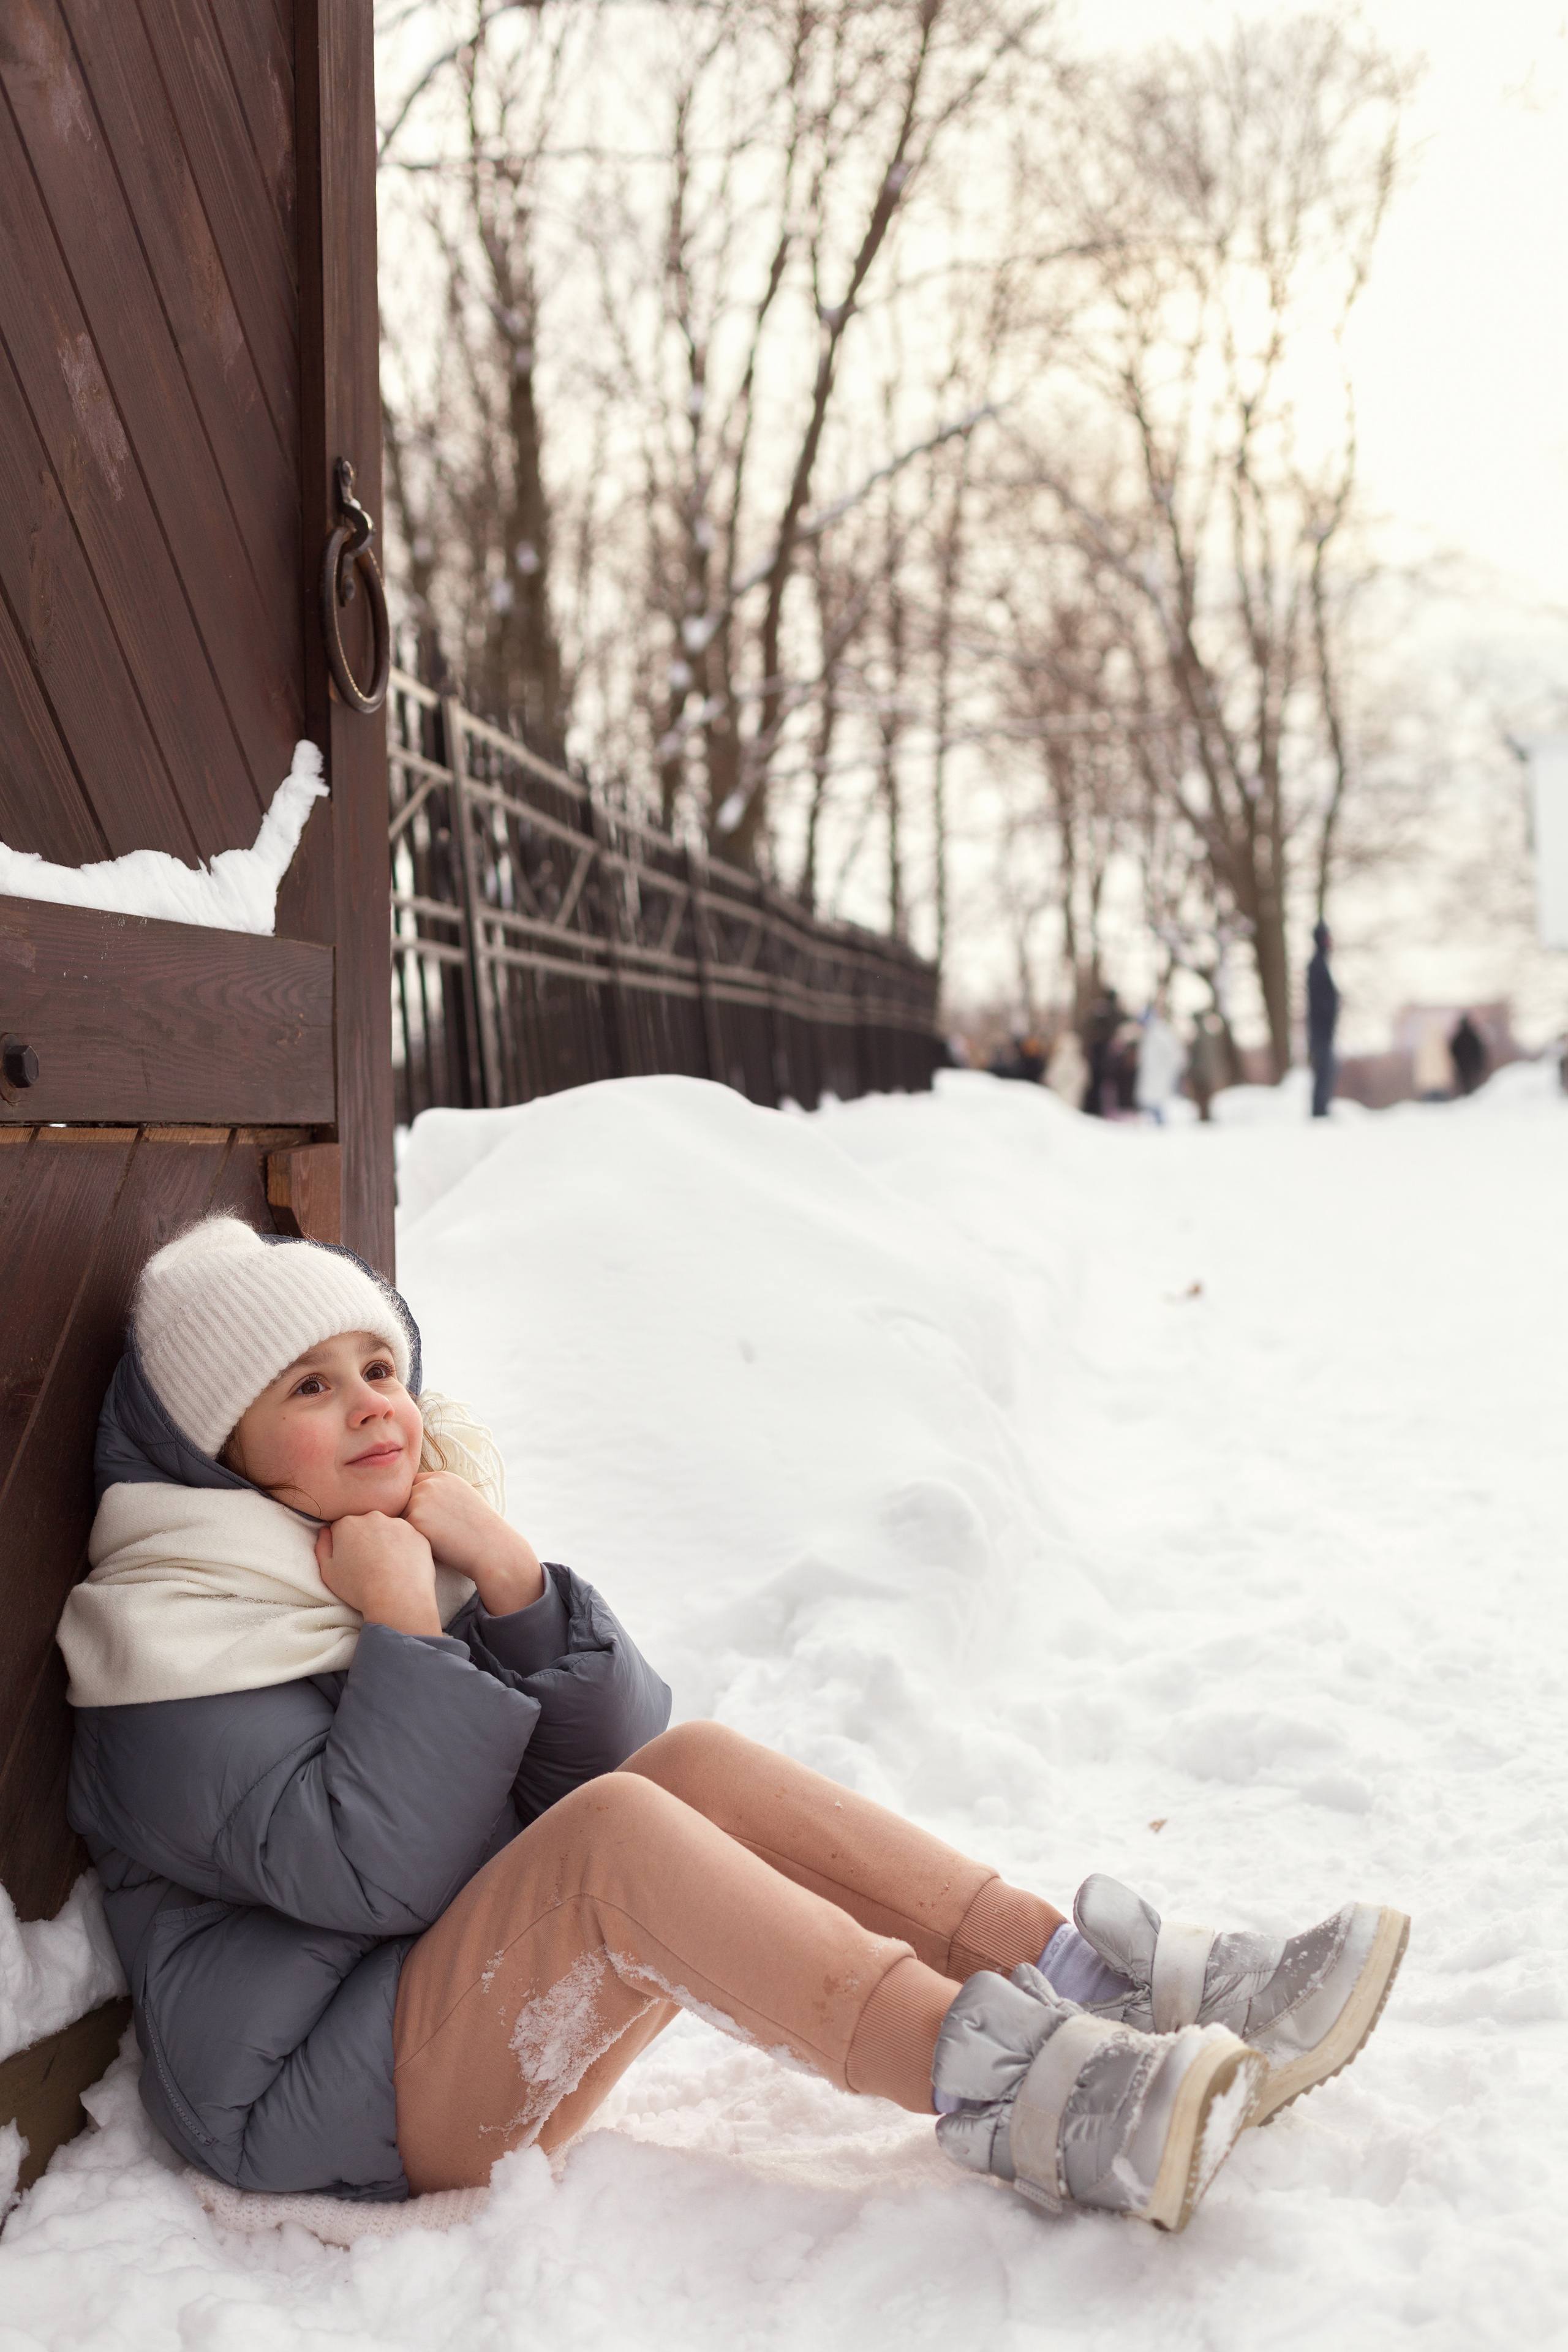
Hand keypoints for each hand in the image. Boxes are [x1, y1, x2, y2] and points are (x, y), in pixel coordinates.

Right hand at [316, 1512, 440, 1636]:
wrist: (396, 1598)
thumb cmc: (358, 1588)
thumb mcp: (328, 1572)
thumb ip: (322, 1546)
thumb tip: (325, 1530)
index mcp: (348, 1523)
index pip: (343, 1527)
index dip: (345, 1543)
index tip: (351, 1559)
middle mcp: (373, 1517)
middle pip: (367, 1524)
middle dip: (366, 1539)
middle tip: (370, 1564)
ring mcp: (398, 1524)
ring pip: (388, 1530)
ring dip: (387, 1542)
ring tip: (387, 1567)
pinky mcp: (418, 1534)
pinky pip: (408, 1539)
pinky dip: (405, 1549)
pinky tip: (402, 1567)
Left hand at [402, 1472, 545, 1615]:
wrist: (492, 1548)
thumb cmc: (480, 1532)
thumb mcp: (462, 1500)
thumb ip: (439, 1495)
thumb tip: (415, 1505)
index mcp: (442, 1477)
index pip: (413, 1486)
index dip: (415, 1505)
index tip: (427, 1522)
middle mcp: (429, 1483)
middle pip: (402, 1501)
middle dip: (409, 1518)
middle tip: (430, 1536)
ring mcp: (420, 1499)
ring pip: (399, 1517)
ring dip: (408, 1531)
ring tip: (433, 1543)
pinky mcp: (415, 1519)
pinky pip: (401, 1533)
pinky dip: (411, 1543)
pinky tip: (429, 1549)